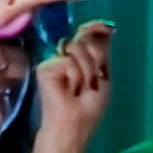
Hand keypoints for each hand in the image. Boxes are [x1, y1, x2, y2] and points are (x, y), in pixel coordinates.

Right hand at [33, 21, 113, 152]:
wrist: (72, 126)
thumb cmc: (88, 109)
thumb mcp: (104, 77)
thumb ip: (102, 51)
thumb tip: (106, 27)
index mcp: (82, 57)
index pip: (88, 34)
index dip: (95, 28)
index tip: (105, 28)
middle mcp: (67, 55)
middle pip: (86, 38)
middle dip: (95, 58)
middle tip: (92, 80)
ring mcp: (55, 61)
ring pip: (78, 47)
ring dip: (87, 71)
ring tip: (81, 88)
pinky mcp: (45, 68)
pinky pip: (68, 61)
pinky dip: (75, 77)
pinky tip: (70, 90)